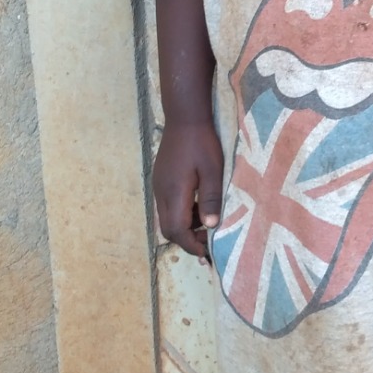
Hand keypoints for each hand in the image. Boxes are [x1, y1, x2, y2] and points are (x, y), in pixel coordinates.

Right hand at [152, 120, 223, 262]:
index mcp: (175, 193)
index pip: (177, 230)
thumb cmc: (202, 143)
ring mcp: (159, 187)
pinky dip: (181, 214)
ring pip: (167, 218)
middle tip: (206, 243)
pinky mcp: (160, 181)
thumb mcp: (213, 171)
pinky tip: (197, 207)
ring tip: (206, 224)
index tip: (207, 253)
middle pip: (168, 229)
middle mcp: (162, 193)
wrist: (184, 118)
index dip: (191, 245)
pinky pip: (167, 206)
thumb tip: (210, 227)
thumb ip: (211, 199)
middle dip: (186, 240)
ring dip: (184, 227)